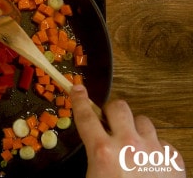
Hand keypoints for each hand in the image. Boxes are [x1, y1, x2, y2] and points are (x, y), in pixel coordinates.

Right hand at [70, 85, 185, 177]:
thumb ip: (89, 164)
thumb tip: (89, 156)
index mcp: (103, 152)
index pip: (86, 117)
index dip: (79, 100)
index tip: (77, 88)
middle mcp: (128, 144)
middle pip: (119, 107)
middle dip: (111, 111)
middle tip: (108, 122)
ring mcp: (154, 149)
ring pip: (143, 120)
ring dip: (134, 128)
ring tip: (132, 144)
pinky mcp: (173, 159)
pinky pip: (162, 141)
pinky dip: (155, 147)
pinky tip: (150, 162)